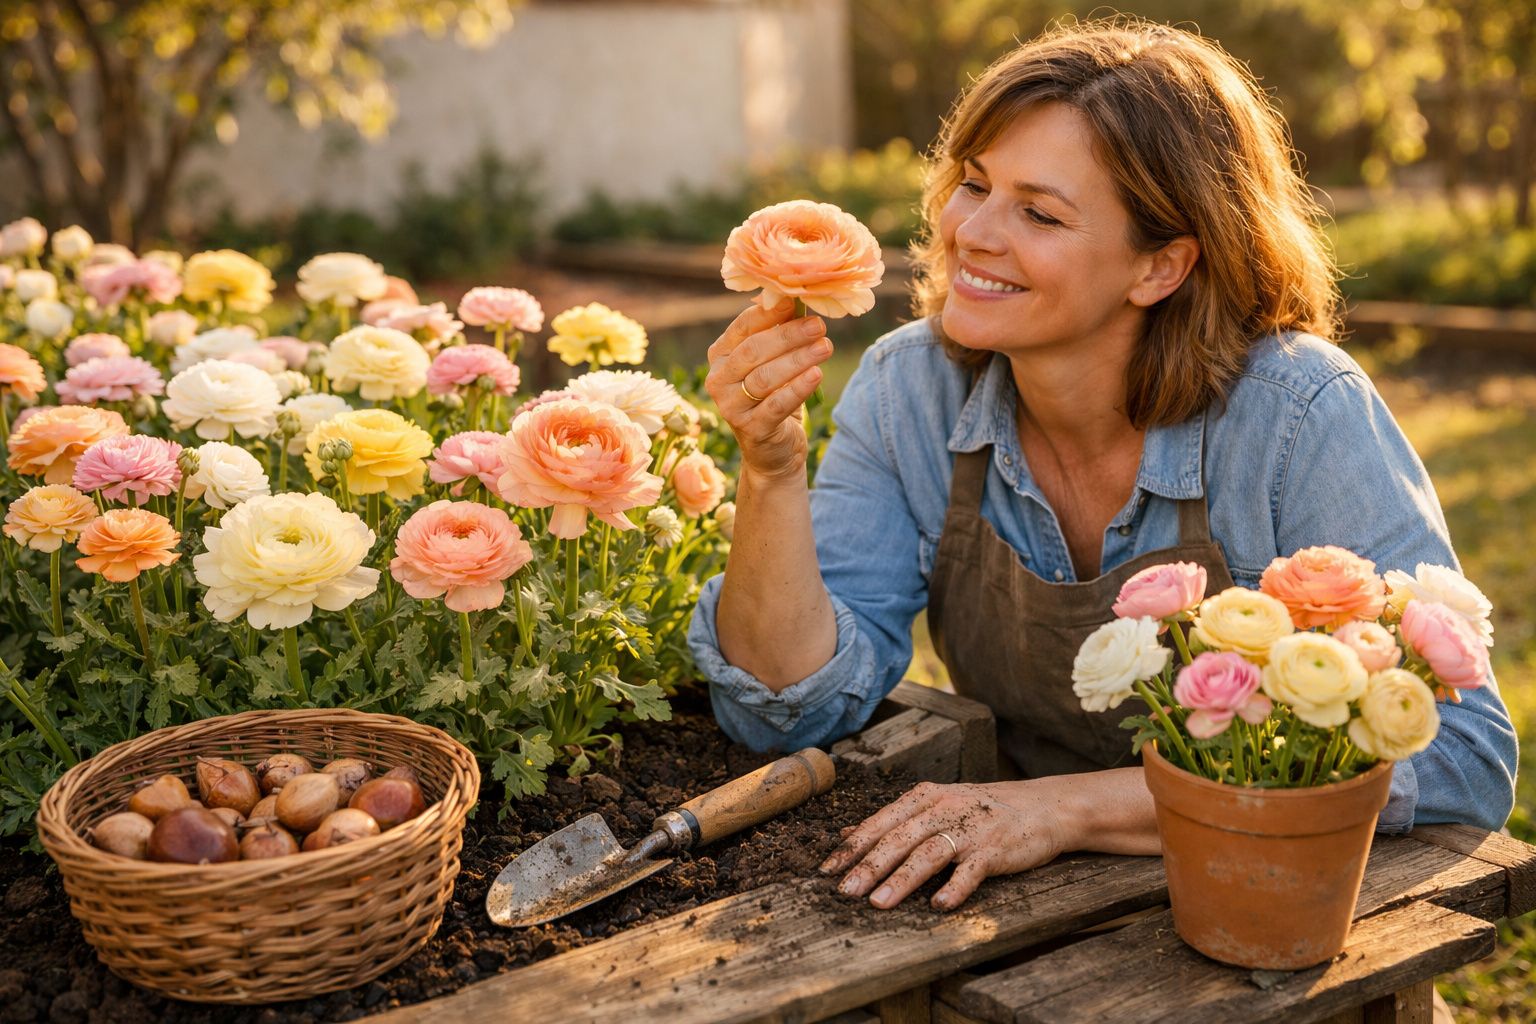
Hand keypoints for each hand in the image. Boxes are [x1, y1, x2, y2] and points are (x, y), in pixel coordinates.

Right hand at [704, 297, 832, 480]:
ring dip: (798, 360)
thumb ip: (778, 332)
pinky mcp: (751, 429)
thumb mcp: (773, 363)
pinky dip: (798, 389)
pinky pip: (776, 405)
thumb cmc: (775, 397)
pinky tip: (817, 375)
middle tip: (819, 326)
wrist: (773, 451)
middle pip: (753, 351)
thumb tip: (796, 297)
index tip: (797, 300)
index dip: (770, 313)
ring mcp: (730, 407)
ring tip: (825, 347)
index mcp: (721, 355)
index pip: (743, 327)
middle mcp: (719, 380)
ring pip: (765, 377)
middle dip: (788, 336)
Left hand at [817, 779, 1077, 911]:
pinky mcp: (995, 849)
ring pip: (928, 854)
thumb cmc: (981, 810)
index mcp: (925, 797)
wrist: (1043, 807)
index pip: (881, 822)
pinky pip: (971, 870)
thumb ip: (894, 820)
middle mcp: (944, 809)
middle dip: (869, 866)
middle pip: (899, 838)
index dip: (853, 847)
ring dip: (902, 880)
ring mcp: (970, 829)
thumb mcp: (936, 804)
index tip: (826, 870)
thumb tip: (847, 834)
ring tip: (879, 903)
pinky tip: (939, 905)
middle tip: (845, 891)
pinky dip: (955, 888)